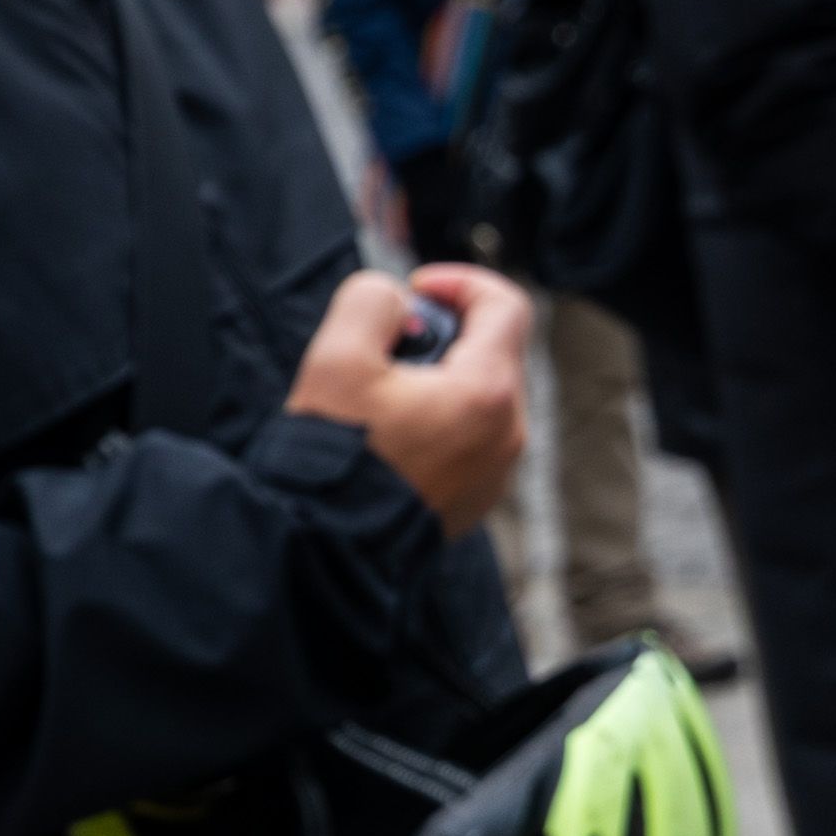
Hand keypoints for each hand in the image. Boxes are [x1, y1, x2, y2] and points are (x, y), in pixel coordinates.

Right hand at [286, 265, 531, 532]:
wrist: (328, 552)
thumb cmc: (334, 457)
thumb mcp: (336, 357)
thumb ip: (371, 302)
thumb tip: (395, 304)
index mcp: (486, 392)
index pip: (505, 306)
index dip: (460, 282)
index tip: (414, 292)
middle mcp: (507, 434)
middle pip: (492, 352)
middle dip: (441, 335)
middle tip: (384, 348)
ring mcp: (496, 473)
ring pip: (479, 399)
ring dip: (436, 381)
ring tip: (378, 401)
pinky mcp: (475, 501)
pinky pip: (468, 442)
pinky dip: (437, 424)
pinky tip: (387, 441)